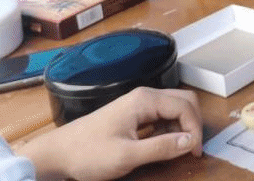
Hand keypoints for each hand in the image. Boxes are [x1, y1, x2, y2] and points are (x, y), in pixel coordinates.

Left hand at [20, 87, 201, 180]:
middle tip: (192, 149)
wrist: (58, 154)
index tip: (195, 152)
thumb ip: (161, 147)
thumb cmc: (88, 153)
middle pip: (183, 100)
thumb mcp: (127, 156)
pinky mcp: (133, 114)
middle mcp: (144, 96)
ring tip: (177, 150)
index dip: (195, 129)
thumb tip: (191, 140)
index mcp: (145, 100)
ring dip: (182, 126)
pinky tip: (163, 145)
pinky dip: (170, 129)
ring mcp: (138, 104)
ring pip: (174, 108)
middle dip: (193, 123)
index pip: (185, 105)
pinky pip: (162, 116)